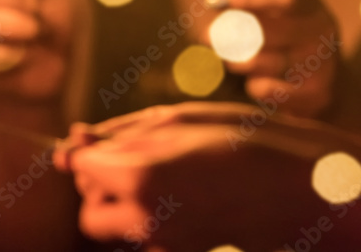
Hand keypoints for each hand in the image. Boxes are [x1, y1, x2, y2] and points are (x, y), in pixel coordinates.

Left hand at [54, 102, 351, 250]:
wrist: (290, 185)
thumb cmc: (236, 138)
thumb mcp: (176, 120)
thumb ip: (118, 135)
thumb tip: (69, 145)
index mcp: (139, 176)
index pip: (83, 169)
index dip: (91, 153)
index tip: (105, 142)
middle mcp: (144, 218)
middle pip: (89, 213)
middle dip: (100, 190)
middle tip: (129, 164)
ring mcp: (162, 243)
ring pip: (114, 232)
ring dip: (121, 206)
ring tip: (157, 179)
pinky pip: (143, 239)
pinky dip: (146, 219)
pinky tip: (177, 197)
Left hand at [207, 0, 339, 117]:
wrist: (333, 87)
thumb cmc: (290, 44)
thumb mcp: (279, 19)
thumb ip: (250, 11)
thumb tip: (214, 2)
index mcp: (312, 6)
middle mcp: (323, 31)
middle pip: (268, 30)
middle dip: (231, 34)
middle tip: (207, 37)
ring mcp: (323, 63)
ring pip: (264, 61)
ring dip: (240, 62)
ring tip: (234, 61)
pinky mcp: (316, 93)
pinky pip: (268, 89)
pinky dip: (255, 86)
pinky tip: (257, 83)